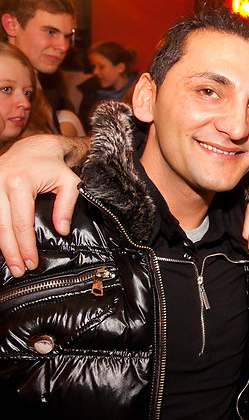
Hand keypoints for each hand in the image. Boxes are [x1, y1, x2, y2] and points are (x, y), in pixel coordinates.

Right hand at [0, 135, 85, 276]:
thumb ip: (67, 206)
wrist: (34, 148)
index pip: (22, 222)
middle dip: (11, 252)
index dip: (26, 246)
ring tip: (11, 265)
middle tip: (19, 270)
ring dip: (0, 246)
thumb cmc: (53, 167)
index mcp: (20, 183)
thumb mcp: (69, 182)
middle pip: (2, 226)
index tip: (32, 263)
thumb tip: (62, 230)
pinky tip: (1, 247)